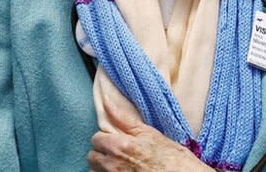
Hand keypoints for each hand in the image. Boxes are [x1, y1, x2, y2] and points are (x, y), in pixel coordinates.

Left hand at [87, 96, 213, 171]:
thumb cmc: (173, 158)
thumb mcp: (150, 133)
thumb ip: (123, 119)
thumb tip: (106, 101)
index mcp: (120, 146)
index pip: (96, 139)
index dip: (105, 138)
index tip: (115, 140)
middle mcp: (114, 164)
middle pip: (92, 156)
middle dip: (102, 153)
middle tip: (117, 154)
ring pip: (95, 170)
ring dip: (103, 168)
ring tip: (120, 165)